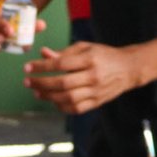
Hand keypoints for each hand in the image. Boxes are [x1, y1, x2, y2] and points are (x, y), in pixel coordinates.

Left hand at [24, 42, 139, 113]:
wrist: (129, 69)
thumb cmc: (103, 55)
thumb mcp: (85, 48)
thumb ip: (64, 52)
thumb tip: (43, 54)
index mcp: (90, 59)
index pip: (61, 64)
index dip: (41, 66)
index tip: (27, 67)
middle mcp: (94, 76)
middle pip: (62, 83)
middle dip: (41, 83)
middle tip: (27, 81)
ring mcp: (96, 91)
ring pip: (68, 98)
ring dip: (48, 96)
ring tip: (36, 91)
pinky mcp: (98, 102)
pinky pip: (76, 108)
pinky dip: (61, 106)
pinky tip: (52, 100)